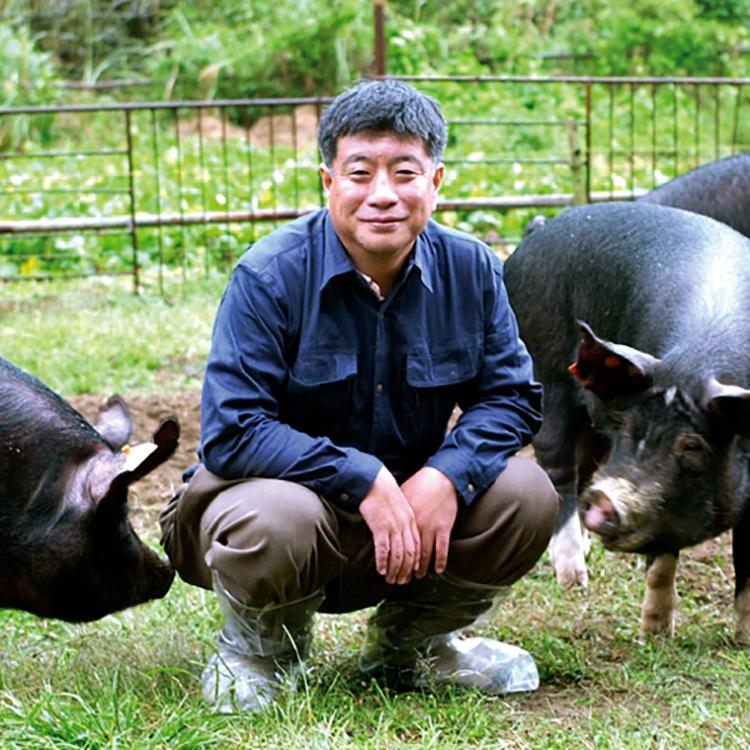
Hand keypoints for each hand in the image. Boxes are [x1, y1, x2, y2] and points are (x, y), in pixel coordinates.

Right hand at [359, 466, 420, 584]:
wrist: (374, 482)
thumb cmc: (385, 493)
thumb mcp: (400, 506)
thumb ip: (403, 520)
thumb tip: (401, 534)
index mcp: (411, 521)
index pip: (417, 547)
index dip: (414, 563)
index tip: (410, 573)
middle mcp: (405, 526)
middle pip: (410, 555)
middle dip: (405, 571)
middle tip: (399, 581)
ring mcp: (393, 527)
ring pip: (398, 555)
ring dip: (394, 570)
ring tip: (390, 579)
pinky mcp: (380, 527)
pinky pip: (383, 549)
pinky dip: (383, 562)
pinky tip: (380, 569)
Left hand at [400, 467, 457, 577]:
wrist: (440, 478)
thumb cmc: (420, 484)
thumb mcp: (403, 496)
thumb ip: (396, 510)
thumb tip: (386, 516)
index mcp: (405, 520)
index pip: (397, 544)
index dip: (393, 558)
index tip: (390, 567)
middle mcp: (417, 527)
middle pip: (410, 553)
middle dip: (405, 568)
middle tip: (401, 578)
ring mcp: (431, 529)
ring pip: (425, 554)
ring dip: (421, 568)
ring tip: (417, 576)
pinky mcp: (444, 528)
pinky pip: (442, 549)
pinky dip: (440, 561)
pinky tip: (438, 569)